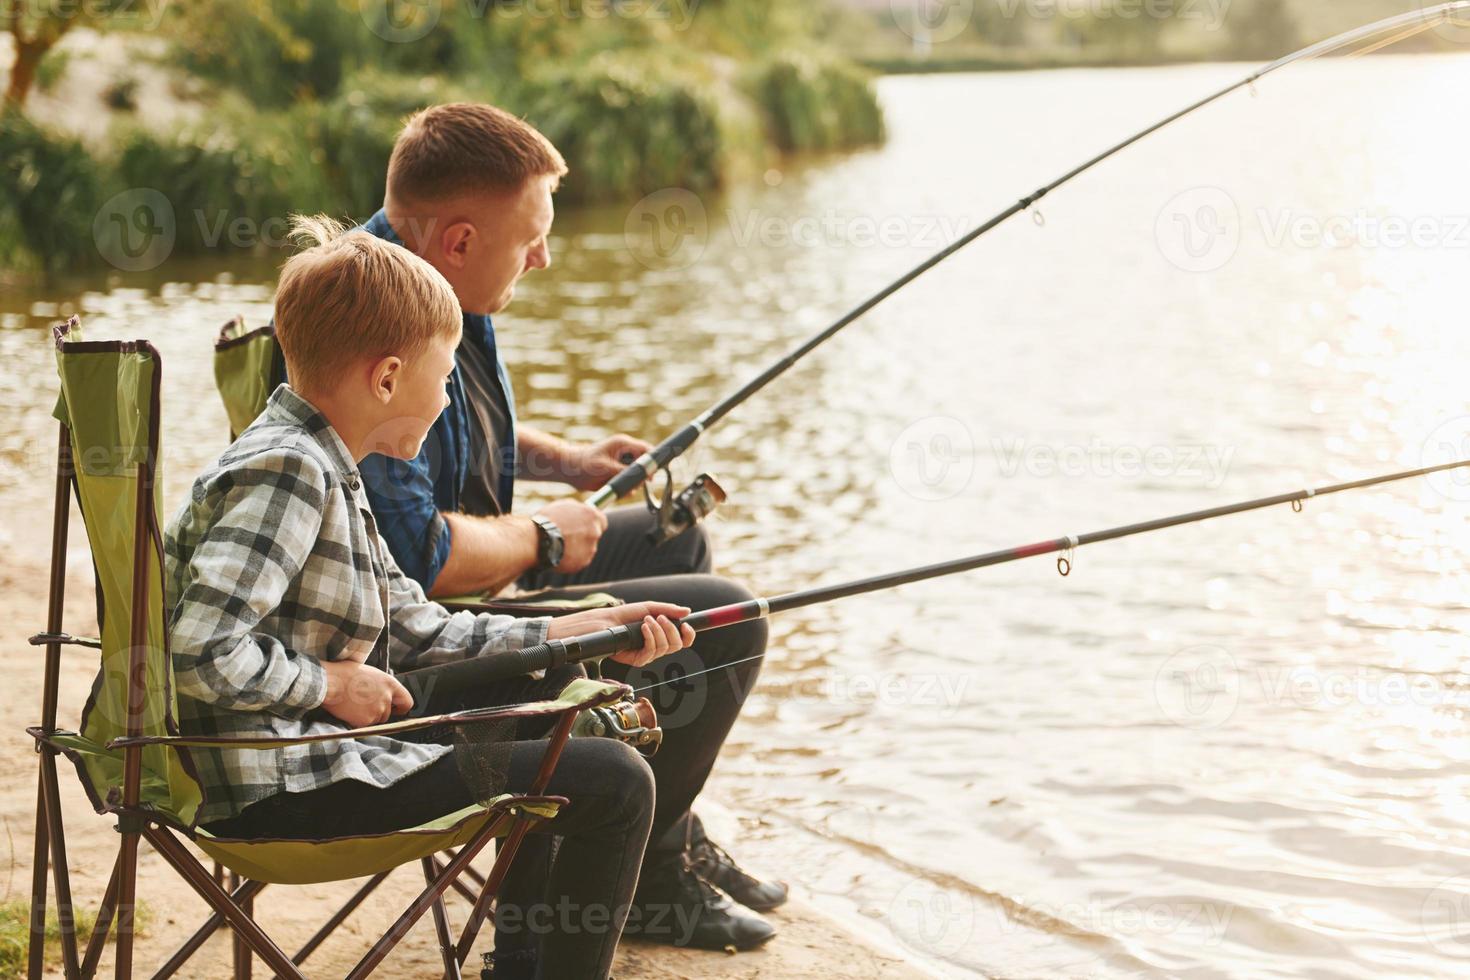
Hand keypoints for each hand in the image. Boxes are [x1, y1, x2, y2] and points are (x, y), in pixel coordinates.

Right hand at [320, 659, 413, 726]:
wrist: (330, 682)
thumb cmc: (345, 673)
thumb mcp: (371, 673)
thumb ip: (381, 685)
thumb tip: (383, 693)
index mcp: (390, 684)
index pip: (407, 702)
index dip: (401, 707)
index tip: (396, 709)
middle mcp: (387, 698)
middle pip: (387, 714)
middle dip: (377, 712)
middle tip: (362, 704)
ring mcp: (377, 710)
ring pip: (375, 720)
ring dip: (366, 716)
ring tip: (353, 704)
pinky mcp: (366, 720)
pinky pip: (363, 725)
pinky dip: (356, 721)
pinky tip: (348, 710)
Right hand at [535, 499, 607, 573]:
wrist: (537, 540)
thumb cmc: (546, 521)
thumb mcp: (562, 506)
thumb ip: (576, 509)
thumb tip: (581, 511)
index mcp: (591, 515)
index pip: (601, 520)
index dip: (592, 523)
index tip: (586, 525)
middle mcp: (595, 532)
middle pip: (594, 535)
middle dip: (584, 536)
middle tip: (571, 537)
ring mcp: (590, 548)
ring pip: (586, 549)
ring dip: (576, 548)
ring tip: (559, 546)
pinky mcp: (583, 562)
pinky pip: (579, 560)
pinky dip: (571, 559)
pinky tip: (558, 555)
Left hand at [547, 601, 696, 667]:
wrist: (600, 622)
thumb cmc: (620, 616)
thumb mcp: (646, 608)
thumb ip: (667, 609)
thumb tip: (687, 611)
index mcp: (660, 635)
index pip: (681, 640)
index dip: (689, 635)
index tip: (688, 625)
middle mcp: (655, 646)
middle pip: (677, 646)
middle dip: (672, 630)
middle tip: (659, 617)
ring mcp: (645, 654)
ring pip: (665, 649)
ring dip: (659, 632)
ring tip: (647, 620)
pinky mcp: (635, 660)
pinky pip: (651, 654)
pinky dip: (650, 638)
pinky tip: (643, 628)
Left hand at [568, 434, 652, 491]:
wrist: (569, 470)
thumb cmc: (584, 464)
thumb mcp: (606, 468)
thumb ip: (624, 472)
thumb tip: (640, 478)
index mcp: (623, 444)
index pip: (646, 449)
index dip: (653, 461)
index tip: (653, 474)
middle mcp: (624, 452)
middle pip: (643, 464)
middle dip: (641, 477)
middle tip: (635, 486)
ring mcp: (621, 463)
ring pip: (636, 475)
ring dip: (632, 485)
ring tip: (623, 491)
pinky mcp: (617, 472)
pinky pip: (627, 481)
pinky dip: (625, 488)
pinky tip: (617, 492)